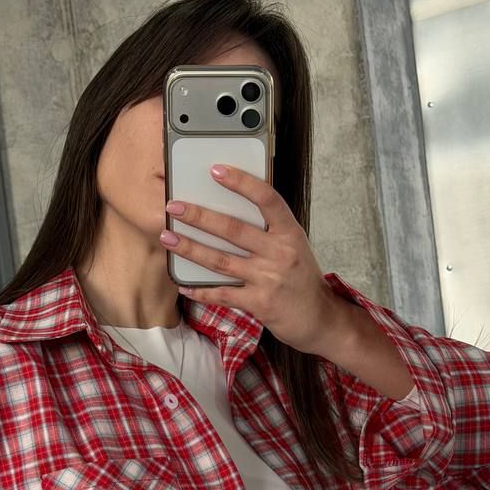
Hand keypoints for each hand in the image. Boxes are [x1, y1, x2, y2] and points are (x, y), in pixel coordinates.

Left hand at [160, 163, 337, 355]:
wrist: (320, 319)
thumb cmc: (302, 280)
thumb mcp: (294, 247)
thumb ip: (269, 231)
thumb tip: (232, 211)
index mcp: (290, 233)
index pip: (266, 199)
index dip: (241, 183)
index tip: (216, 170)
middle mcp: (280, 253)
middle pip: (233, 229)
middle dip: (199, 216)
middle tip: (174, 206)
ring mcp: (268, 279)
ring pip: (221, 260)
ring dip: (190, 249)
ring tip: (168, 238)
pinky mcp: (259, 303)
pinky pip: (223, 294)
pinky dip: (201, 290)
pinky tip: (183, 285)